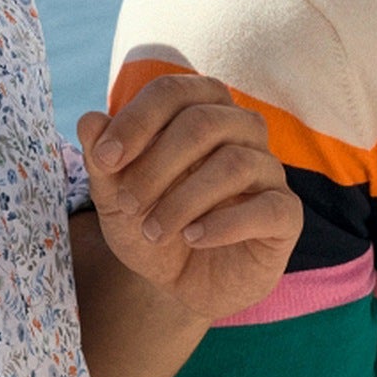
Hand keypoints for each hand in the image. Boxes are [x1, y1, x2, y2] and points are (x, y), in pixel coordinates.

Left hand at [77, 75, 301, 324]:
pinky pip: (267, 207)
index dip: (136, 120)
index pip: (173, 92)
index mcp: (201, 111)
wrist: (183, 284)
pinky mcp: (286, 214)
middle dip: (155, 165)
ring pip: (234, 162)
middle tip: (125, 203)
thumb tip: (90, 121)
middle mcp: (242, 132)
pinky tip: (193, 239)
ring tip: (154, 231)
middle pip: (204, 121)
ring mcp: (269, 171)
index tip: (105, 160)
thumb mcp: (116, 200)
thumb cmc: (155, 228)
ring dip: (183, 200)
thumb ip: (103, 162)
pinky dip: (223, 225)